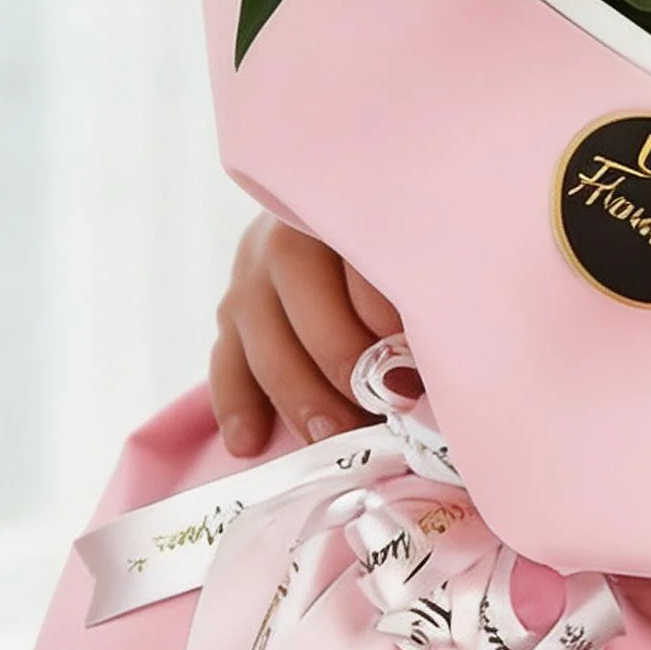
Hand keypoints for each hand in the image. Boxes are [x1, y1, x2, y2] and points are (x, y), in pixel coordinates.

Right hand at [208, 215, 398, 455]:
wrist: (333, 220)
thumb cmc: (398, 245)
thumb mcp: (414, 250)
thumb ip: (422, 290)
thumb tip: (425, 363)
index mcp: (347, 207)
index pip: (362, 255)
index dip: (388, 315)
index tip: (418, 366)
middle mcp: (290, 231)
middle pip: (304, 293)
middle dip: (342, 360)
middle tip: (381, 410)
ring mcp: (252, 268)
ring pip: (261, 331)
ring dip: (297, 393)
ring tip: (333, 439)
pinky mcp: (231, 308)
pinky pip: (225, 356)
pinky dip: (236, 401)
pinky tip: (249, 442)